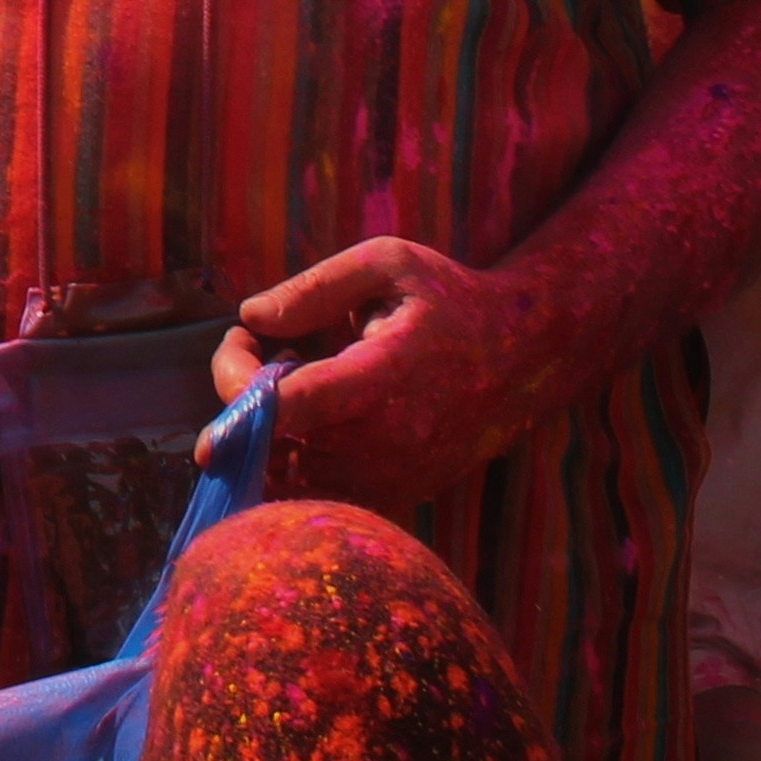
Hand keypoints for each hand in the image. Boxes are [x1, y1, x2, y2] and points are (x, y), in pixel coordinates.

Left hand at [217, 237, 549, 516]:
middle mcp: (387, 441)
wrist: (523, 356)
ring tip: (292, 377)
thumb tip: (251, 316)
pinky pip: (319, 495)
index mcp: (383, 377)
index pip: (290, 407)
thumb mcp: (387, 263)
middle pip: (274, 445)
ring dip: (267, 429)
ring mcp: (393, 477)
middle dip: (244, 394)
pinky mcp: (397, 496)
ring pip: (289, 476)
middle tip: (261, 348)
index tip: (236, 340)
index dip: (239, 385)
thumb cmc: (448, 300)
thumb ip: (315, 287)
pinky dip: (294, 458)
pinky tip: (313, 413)